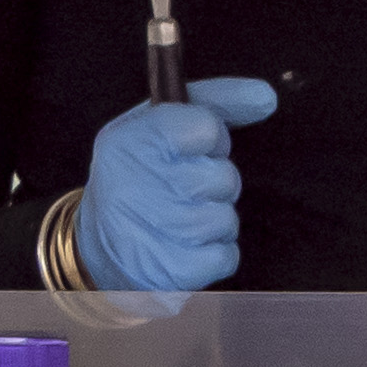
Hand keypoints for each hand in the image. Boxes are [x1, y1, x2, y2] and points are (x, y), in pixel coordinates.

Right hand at [77, 77, 277, 302]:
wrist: (101, 244)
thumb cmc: (140, 175)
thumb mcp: (158, 126)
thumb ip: (214, 104)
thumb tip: (265, 96)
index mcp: (132, 141)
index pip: (206, 127)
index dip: (210, 139)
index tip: (191, 147)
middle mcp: (137, 183)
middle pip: (224, 176)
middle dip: (213, 183)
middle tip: (181, 189)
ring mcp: (154, 229)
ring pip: (227, 218)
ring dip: (214, 220)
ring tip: (180, 219)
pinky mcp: (171, 270)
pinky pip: (226, 255)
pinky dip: (214, 253)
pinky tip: (184, 246)